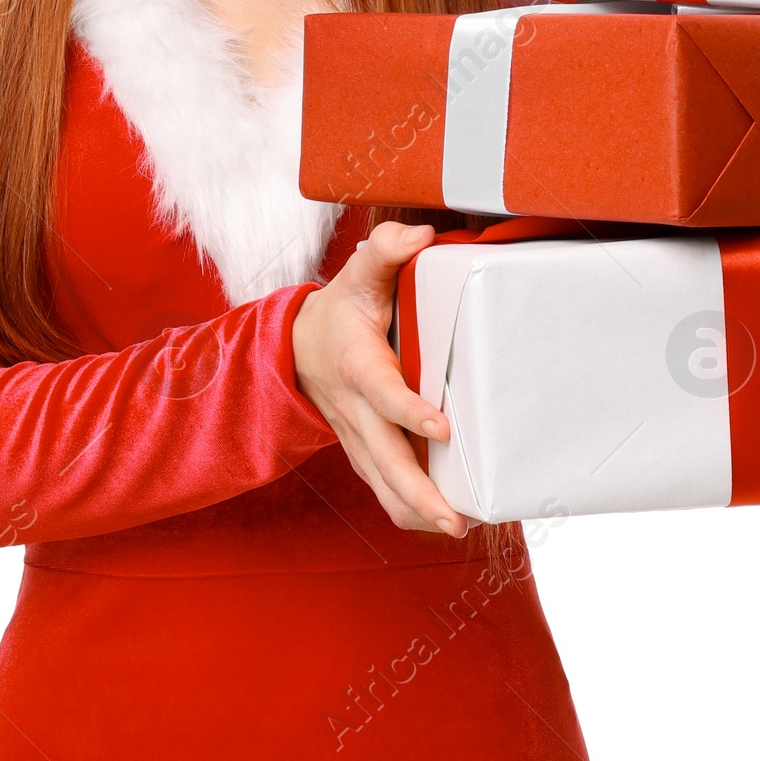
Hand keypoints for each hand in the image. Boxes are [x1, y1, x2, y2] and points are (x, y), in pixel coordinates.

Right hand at [291, 221, 467, 537]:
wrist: (297, 347)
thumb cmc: (342, 308)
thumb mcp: (359, 271)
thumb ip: (387, 247)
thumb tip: (420, 233)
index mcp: (358, 365)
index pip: (384, 393)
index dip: (410, 412)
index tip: (443, 427)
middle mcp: (356, 412)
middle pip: (385, 462)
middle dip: (420, 495)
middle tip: (457, 520)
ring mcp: (359, 439)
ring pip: (384, 489)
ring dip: (419, 514)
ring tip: (462, 527)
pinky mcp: (366, 453)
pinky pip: (386, 491)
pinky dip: (413, 512)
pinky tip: (449, 520)